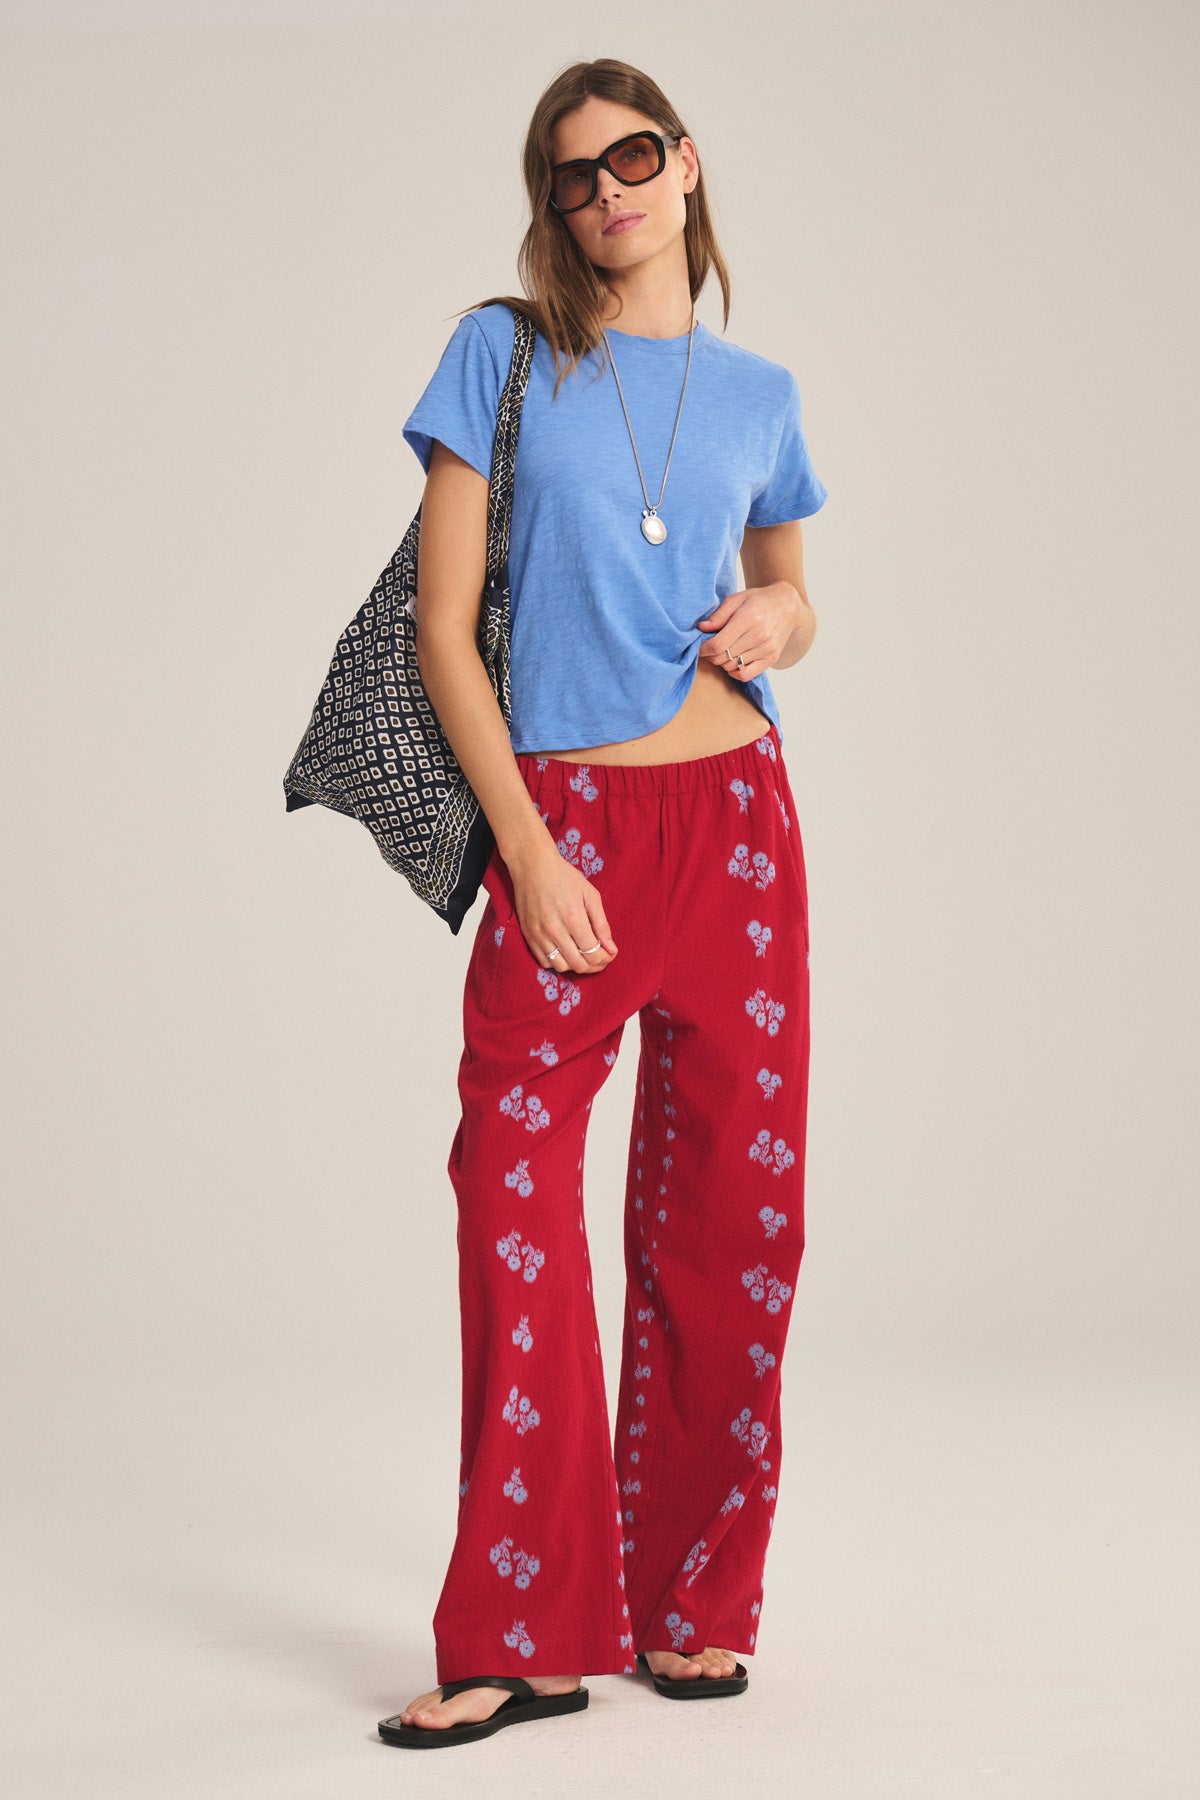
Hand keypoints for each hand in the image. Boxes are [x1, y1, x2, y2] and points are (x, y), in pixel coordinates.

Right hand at [508, 842, 619, 975]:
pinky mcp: (528, 935)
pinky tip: (566, 952)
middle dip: (595, 965)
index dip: (606, 958)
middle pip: (579, 965)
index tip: (610, 953)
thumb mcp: (590, 895)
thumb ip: (602, 924)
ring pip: (562, 967)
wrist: (532, 866)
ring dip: (576, 965)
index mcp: (573, 917)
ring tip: (583, 955)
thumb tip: (611, 948)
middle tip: (601, 957)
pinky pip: (545, 962)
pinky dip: (558, 962)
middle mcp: (554, 930)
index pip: (593, 952)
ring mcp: (539, 934)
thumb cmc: (564, 877)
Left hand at [695, 581, 801, 678]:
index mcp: (748, 618)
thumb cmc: (759, 600)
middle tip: (711, 647)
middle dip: (712, 655)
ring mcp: (767, 648)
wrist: (787, 605)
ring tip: (725, 650)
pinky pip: (746, 675)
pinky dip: (735, 672)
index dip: (704, 649)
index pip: (718, 644)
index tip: (700, 646)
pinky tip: (733, 661)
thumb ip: (719, 615)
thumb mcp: (736, 599)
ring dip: (723, 662)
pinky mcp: (771, 658)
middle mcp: (759, 635)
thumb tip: (702, 628)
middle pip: (723, 657)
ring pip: (732, 666)